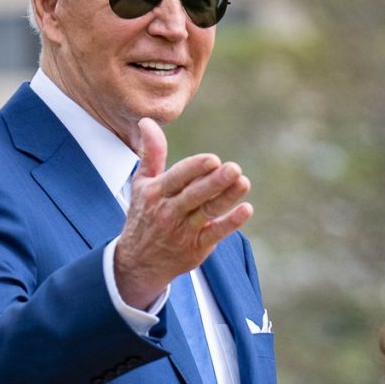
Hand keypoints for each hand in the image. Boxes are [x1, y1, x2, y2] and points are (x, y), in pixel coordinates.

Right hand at [111, 118, 250, 310]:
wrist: (138, 262)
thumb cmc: (144, 214)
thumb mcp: (142, 183)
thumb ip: (151, 153)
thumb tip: (148, 121)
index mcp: (155, 193)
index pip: (176, 177)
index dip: (195, 168)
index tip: (212, 159)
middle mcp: (168, 211)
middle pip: (194, 194)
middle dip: (214, 182)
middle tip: (234, 168)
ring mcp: (183, 230)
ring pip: (207, 211)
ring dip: (227, 198)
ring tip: (244, 182)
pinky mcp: (197, 246)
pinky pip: (216, 232)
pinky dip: (231, 222)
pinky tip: (246, 209)